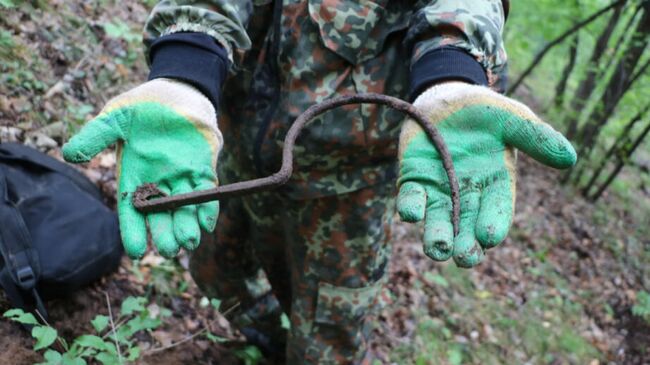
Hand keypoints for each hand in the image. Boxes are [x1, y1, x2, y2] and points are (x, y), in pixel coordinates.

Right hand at [63, 79, 221, 258]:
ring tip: (189, 243)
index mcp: (134, 175)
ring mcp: (182, 177)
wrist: (178, 90)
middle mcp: (158, 181)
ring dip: (187, 227)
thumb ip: (96, 135)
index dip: (133, 230)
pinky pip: (207, 192)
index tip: (134, 251)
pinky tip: (207, 223)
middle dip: (164, 234)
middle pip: (161, 215)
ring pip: (185, 209)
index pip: (131, 209)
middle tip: (168, 251)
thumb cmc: (144, 105)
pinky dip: (207, 208)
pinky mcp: (203, 168)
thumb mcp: (116, 117)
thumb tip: (70, 154)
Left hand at [398, 82, 575, 267]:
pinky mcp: (413, 181)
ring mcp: (438, 191)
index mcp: (496, 185)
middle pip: (467, 228)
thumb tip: (570, 158)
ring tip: (437, 249)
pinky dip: (410, 208)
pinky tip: (410, 214)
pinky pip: (410, 199)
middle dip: (466, 245)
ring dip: (436, 237)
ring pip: (437, 222)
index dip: (493, 225)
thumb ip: (536, 138)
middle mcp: (467, 196)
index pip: (497, 212)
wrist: (446, 97)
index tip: (489, 237)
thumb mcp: (513, 119)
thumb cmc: (485, 112)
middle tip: (465, 257)